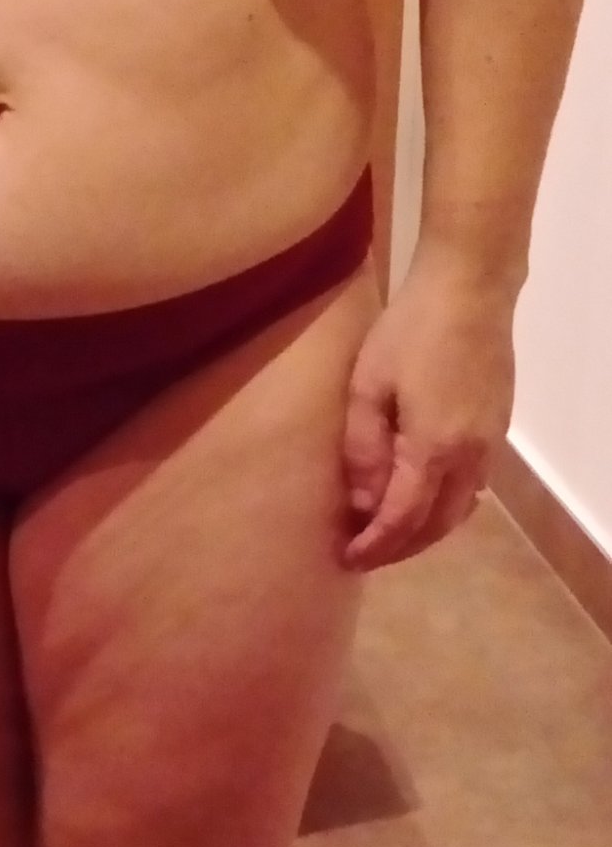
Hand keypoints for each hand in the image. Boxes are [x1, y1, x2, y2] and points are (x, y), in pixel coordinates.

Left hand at [341, 251, 515, 571]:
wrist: (471, 288)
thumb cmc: (409, 330)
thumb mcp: (368, 386)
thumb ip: (363, 449)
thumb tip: (361, 503)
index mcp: (434, 448)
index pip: (402, 520)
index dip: (375, 546)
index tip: (348, 558)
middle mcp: (470, 457)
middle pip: (436, 526)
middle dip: (400, 549)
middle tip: (365, 555)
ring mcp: (491, 443)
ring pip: (460, 510)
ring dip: (425, 531)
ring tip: (391, 535)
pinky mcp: (498, 428)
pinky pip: (473, 487)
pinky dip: (446, 507)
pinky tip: (424, 500)